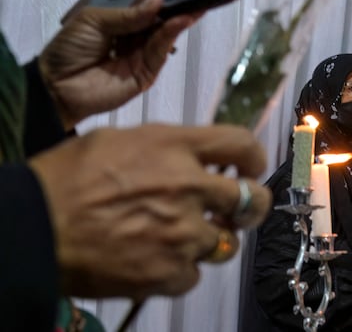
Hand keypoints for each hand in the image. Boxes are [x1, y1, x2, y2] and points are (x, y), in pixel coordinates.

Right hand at [28, 123, 272, 298]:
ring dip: (212, 240)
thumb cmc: (67, 178)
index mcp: (176, 148)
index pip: (242, 145)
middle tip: (240, 209)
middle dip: (251, 205)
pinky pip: (194, 274)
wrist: (33, 227)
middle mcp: (189, 188)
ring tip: (184, 236)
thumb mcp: (120, 139)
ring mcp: (182, 234)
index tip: (250, 167)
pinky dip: (181, 270)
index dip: (254, 157)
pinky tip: (158, 259)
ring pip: (226, 243)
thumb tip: (196, 154)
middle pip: (252, 199)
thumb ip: (169, 146)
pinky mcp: (168, 273)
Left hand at [38, 0, 198, 128]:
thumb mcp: (95, 21)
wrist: (55, 86)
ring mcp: (141, 57)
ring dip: (178, 21)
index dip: (161, 0)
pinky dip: (170, 36)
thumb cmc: (69, 49)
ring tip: (192, 6)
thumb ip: (128, 14)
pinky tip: (178, 22)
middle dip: (176, 9)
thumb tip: (158, 2)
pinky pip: (160, 53)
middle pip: (159, 23)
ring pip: (164, 36)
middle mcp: (134, 40)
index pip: (145, 10)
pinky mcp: (146, 74)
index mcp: (120, 25)